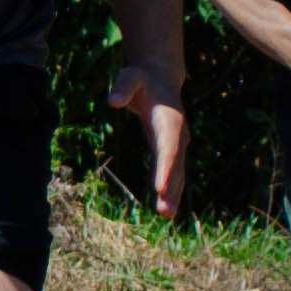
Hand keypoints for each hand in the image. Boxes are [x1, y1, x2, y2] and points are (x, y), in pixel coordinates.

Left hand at [106, 60, 186, 221]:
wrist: (160, 78)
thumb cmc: (142, 78)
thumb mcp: (131, 76)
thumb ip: (123, 87)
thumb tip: (112, 102)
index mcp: (170, 120)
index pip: (168, 148)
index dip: (166, 167)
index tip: (160, 187)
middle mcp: (178, 135)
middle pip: (175, 165)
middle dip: (171, 187)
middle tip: (166, 210)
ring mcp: (176, 143)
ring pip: (177, 172)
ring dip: (173, 193)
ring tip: (167, 215)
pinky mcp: (170, 149)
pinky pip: (172, 171)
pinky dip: (170, 188)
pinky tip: (166, 208)